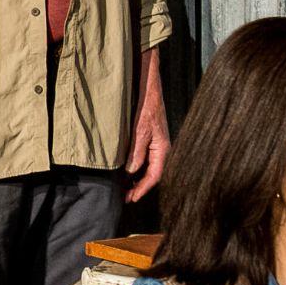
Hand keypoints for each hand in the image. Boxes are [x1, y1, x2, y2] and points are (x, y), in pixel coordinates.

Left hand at [124, 49, 169, 201]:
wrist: (147, 86)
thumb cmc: (147, 106)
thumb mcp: (140, 130)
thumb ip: (136, 152)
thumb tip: (131, 172)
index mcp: (163, 148)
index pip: (155, 176)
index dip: (142, 189)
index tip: (131, 198)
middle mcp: (161, 148)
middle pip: (152, 174)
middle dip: (138, 187)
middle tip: (124, 197)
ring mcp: (155, 143)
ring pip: (147, 167)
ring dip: (135, 178)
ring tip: (122, 187)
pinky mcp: (149, 138)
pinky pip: (144, 158)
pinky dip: (135, 167)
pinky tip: (125, 171)